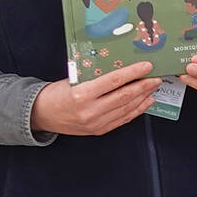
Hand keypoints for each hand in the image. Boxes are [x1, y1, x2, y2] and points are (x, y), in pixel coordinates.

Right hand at [31, 62, 157, 136]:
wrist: (40, 115)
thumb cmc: (55, 93)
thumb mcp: (73, 79)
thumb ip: (95, 77)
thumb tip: (121, 69)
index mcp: (82, 94)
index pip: (114, 80)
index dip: (133, 73)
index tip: (147, 66)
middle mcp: (90, 110)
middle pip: (125, 96)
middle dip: (144, 85)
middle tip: (156, 77)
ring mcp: (96, 123)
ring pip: (126, 109)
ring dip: (143, 97)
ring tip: (153, 87)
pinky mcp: (99, 130)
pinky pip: (122, 119)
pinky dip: (136, 110)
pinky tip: (145, 102)